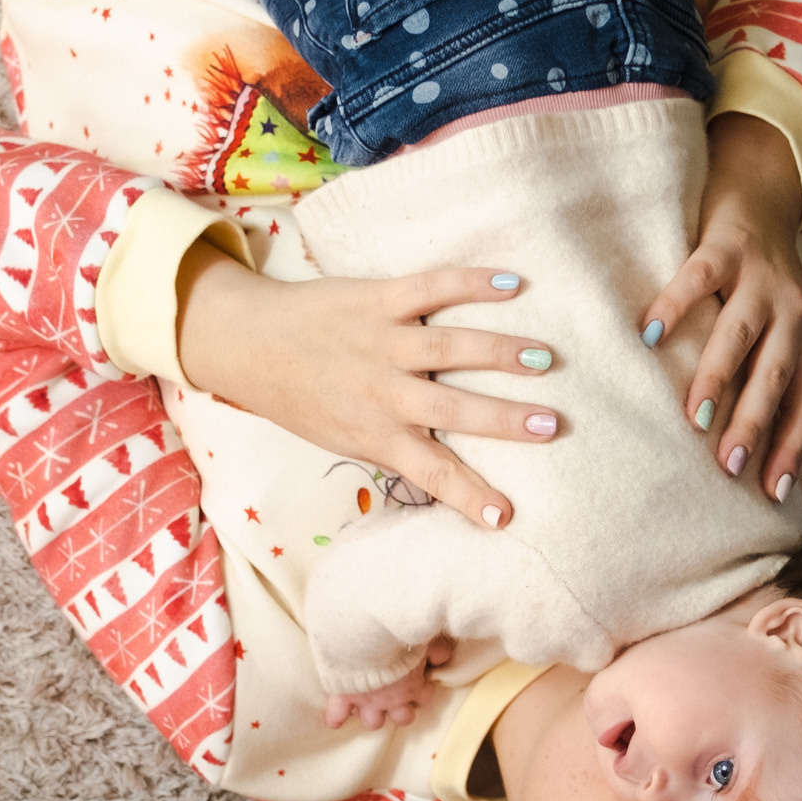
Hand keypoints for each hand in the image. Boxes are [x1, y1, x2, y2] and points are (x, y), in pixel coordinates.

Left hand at [177, 247, 559, 529]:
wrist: (251, 344)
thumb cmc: (306, 402)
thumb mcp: (347, 439)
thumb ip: (398, 450)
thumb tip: (456, 479)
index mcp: (375, 433)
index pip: (429, 471)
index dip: (467, 493)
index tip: (505, 516)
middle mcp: (380, 391)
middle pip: (450, 409)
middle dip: (502, 419)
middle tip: (551, 425)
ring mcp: (379, 341)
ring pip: (446, 348)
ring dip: (499, 352)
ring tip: (543, 359)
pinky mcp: (376, 299)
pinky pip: (428, 288)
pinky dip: (470, 284)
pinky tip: (512, 285)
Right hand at [323, 639, 454, 730]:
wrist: (364, 630)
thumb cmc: (398, 633)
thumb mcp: (427, 637)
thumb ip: (437, 649)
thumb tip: (440, 658)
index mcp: (413, 686)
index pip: (424, 699)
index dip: (421, 690)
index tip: (418, 680)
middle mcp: (392, 700)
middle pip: (403, 719)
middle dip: (401, 708)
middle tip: (396, 694)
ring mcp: (366, 701)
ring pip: (373, 723)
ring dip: (373, 714)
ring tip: (369, 702)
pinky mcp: (342, 696)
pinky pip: (336, 717)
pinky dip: (337, 716)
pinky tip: (337, 716)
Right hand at [640, 112, 801, 503]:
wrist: (762, 186)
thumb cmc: (757, 277)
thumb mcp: (773, 325)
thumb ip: (759, 371)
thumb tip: (733, 442)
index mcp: (801, 339)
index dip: (791, 449)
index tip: (771, 493)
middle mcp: (791, 311)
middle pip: (776, 376)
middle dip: (755, 423)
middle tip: (731, 466)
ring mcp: (761, 276)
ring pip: (741, 333)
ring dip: (720, 377)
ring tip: (696, 416)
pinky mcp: (727, 242)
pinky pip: (700, 277)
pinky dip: (676, 306)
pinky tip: (650, 335)